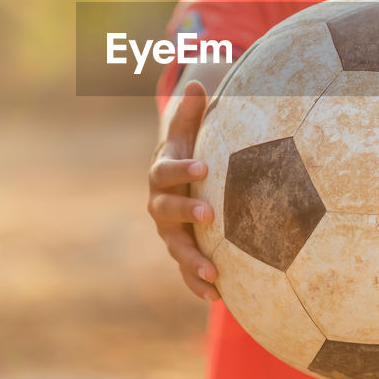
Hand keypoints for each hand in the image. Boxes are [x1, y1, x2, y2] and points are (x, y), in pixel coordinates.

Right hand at [147, 79, 219, 301]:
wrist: (176, 185)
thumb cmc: (189, 153)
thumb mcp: (188, 132)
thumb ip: (191, 112)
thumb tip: (197, 81)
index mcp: (162, 174)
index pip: (168, 171)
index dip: (183, 169)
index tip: (204, 167)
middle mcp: (160, 206)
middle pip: (167, 212)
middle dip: (186, 214)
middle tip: (209, 216)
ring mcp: (169, 233)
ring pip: (176, 249)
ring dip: (192, 261)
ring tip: (214, 273)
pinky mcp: (182, 253)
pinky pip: (186, 273)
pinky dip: (198, 286)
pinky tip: (219, 297)